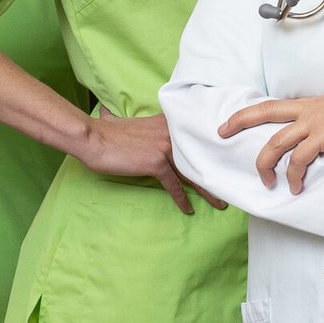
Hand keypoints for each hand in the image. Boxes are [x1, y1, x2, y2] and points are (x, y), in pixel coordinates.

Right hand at [82, 109, 226, 214]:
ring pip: (193, 172)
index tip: (222, 160)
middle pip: (198, 156)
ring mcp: (165, 147)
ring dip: (208, 190)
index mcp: (166, 123)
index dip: (209, 150)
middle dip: (215, 172)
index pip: (194, 138)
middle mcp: (170, 133)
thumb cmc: (104, 133)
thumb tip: (105, 112)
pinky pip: (174, 185)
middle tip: (229, 185)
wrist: (94, 139)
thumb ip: (120, 118)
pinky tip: (188, 209)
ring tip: (220, 203)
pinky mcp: (157, 163)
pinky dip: (182, 199)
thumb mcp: (118, 121)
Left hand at [224, 94, 323, 192]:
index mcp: (312, 104)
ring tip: (267, 182)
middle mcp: (310, 109)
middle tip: (221, 133)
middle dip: (239, 122)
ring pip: (276, 142)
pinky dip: (293, 175)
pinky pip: (299, 159)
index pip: (273, 105)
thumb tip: (317, 141)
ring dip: (266, 164)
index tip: (231, 120)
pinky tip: (296, 187)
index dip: (249, 112)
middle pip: (264, 113)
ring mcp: (316, 121)